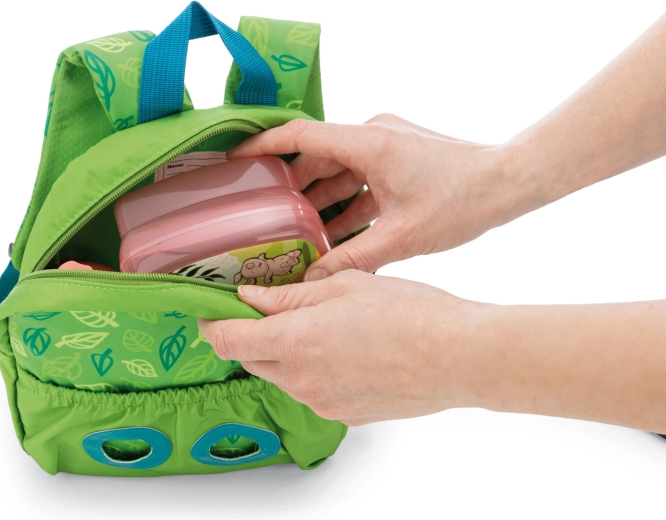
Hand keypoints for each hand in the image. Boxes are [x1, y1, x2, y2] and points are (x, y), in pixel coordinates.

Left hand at [198, 270, 477, 425]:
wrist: (457, 356)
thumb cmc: (409, 313)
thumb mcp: (344, 287)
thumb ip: (290, 295)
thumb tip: (251, 298)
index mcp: (294, 342)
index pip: (227, 340)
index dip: (211, 324)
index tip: (210, 311)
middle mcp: (300, 380)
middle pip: (250, 359)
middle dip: (249, 335)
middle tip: (270, 309)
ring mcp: (322, 401)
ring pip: (281, 375)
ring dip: (284, 352)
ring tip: (321, 326)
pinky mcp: (344, 413)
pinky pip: (311, 390)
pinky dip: (312, 370)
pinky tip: (344, 350)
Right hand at [228, 114, 533, 279]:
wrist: (510, 182)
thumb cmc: (463, 202)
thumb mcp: (403, 237)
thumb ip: (353, 259)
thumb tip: (314, 279)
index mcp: (369, 143)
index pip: (300, 136)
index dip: (263, 146)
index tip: (235, 159)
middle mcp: (373, 135)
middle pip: (317, 158)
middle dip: (292, 187)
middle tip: (263, 213)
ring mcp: (387, 143)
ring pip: (339, 170)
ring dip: (321, 198)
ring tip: (296, 229)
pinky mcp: (399, 156)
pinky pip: (361, 177)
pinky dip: (346, 201)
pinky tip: (335, 231)